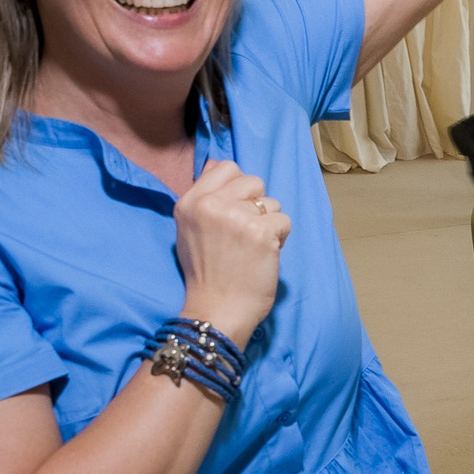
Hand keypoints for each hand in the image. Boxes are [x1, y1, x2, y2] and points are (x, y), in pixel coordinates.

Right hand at [175, 161, 288, 348]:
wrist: (216, 309)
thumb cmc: (206, 272)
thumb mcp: (190, 229)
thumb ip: (205, 197)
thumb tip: (217, 163)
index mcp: (190, 202)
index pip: (226, 167)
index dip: (238, 188)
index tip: (234, 211)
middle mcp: (211, 205)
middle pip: (254, 182)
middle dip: (256, 206)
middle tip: (243, 235)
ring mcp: (237, 217)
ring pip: (272, 202)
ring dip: (269, 224)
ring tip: (251, 248)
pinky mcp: (261, 232)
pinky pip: (284, 221)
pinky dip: (280, 239)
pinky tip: (263, 256)